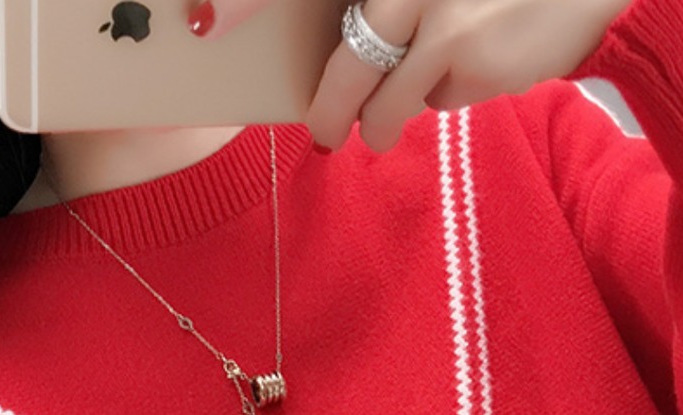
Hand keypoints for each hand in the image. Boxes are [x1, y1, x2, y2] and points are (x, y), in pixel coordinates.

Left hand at [189, 0, 635, 153]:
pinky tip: (480, 65)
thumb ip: (400, 12)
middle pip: (350, 64)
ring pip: (396, 94)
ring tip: (402, 118)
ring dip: (393, 115)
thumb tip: (360, 55)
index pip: (330, 16)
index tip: (202, 23)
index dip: (246, 4)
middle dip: (332, 110)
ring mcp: (442, 24)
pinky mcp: (472, 62)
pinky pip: (441, 99)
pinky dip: (450, 96)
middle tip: (322, 133)